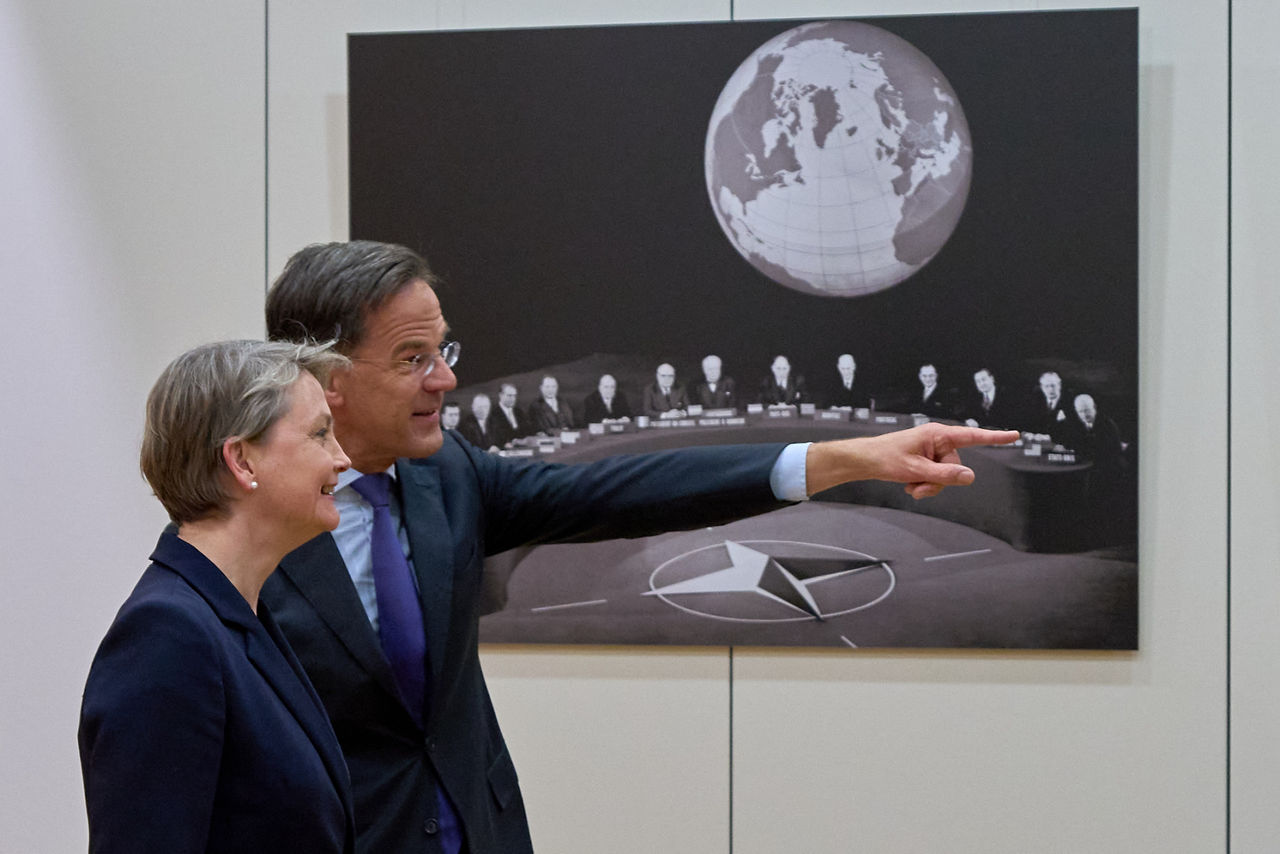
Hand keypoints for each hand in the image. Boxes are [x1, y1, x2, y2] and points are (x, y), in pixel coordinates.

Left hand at [805, 423, 1020, 499]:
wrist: (864, 461)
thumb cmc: (886, 458)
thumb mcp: (917, 470)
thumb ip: (945, 474)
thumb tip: (969, 476)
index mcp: (937, 434)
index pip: (972, 436)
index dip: (994, 438)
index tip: (1014, 435)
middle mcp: (937, 440)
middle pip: (955, 466)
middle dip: (939, 481)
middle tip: (916, 484)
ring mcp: (931, 451)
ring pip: (945, 476)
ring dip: (929, 485)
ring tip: (910, 485)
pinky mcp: (925, 460)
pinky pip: (935, 477)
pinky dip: (923, 484)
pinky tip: (908, 484)